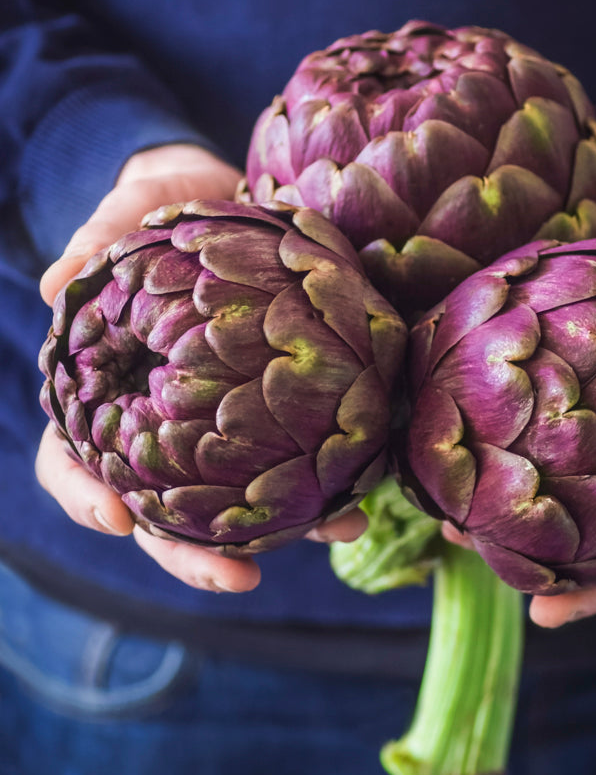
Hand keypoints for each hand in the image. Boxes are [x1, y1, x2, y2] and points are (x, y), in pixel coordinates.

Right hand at [36, 143, 367, 592]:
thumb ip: (94, 241)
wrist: (232, 195)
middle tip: (236, 578)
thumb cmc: (166, 206)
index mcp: (110, 392)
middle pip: (165, 509)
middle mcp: (167, 425)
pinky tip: (363, 496)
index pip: (76, 456)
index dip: (85, 494)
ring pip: (242, 501)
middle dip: (194, 552)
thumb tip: (53, 281)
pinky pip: (305, 455)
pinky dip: (332, 481)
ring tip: (334, 536)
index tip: (117, 519)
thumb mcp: (128, 208)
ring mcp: (227, 424)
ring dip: (287, 531)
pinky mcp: (284, 409)